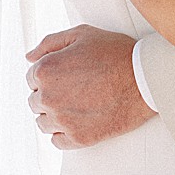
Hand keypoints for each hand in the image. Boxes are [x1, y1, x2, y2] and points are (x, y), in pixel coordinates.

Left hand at [25, 24, 155, 148]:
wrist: (145, 79)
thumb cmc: (116, 54)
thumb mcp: (82, 34)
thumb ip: (50, 43)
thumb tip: (29, 56)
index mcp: (46, 70)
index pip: (31, 78)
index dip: (49, 74)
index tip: (66, 74)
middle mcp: (49, 97)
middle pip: (35, 101)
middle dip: (50, 94)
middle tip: (75, 88)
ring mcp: (62, 120)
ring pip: (43, 123)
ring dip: (55, 114)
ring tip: (78, 103)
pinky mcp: (77, 138)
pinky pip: (57, 140)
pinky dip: (64, 132)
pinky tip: (80, 119)